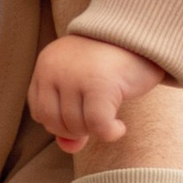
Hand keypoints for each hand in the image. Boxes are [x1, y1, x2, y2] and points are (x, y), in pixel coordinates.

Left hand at [29, 33, 162, 154]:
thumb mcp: (83, 88)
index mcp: (46, 65)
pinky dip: (110, 133)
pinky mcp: (100, 84)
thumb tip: (68, 147)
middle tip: (100, 115)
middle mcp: (55, 69)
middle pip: (55, 123)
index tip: (84, 114)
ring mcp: (75, 76)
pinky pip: (98, 126)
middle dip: (78, 129)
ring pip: (76, 126)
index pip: (39, 112)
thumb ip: (70, 117)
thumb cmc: (112, 64)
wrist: (143, 35)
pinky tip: (120, 127)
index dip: (61, 122)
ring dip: (95, 130)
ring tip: (110, 115)